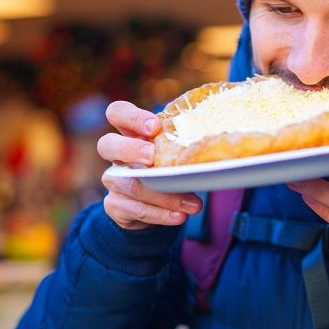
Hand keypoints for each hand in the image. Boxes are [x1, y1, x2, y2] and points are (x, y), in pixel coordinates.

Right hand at [98, 101, 201, 230]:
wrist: (155, 208)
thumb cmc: (168, 170)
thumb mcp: (175, 154)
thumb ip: (185, 145)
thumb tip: (222, 143)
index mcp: (131, 133)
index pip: (117, 112)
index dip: (131, 117)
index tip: (155, 127)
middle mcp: (117, 155)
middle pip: (106, 144)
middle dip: (130, 149)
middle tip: (153, 157)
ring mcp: (113, 181)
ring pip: (127, 183)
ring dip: (161, 194)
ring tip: (192, 203)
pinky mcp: (115, 206)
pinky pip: (132, 209)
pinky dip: (159, 214)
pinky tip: (179, 216)